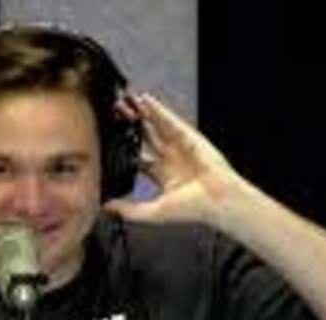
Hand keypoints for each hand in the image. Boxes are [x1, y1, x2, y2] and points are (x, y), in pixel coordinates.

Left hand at [104, 93, 253, 227]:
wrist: (217, 199)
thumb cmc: (194, 208)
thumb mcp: (154, 212)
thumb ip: (130, 210)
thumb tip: (108, 207)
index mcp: (162, 175)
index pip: (138, 158)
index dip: (124, 149)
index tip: (110, 142)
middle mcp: (170, 159)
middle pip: (145, 138)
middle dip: (130, 128)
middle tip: (115, 117)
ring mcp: (179, 146)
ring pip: (155, 126)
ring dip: (141, 115)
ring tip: (125, 103)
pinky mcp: (187, 136)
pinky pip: (169, 119)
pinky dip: (157, 109)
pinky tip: (144, 100)